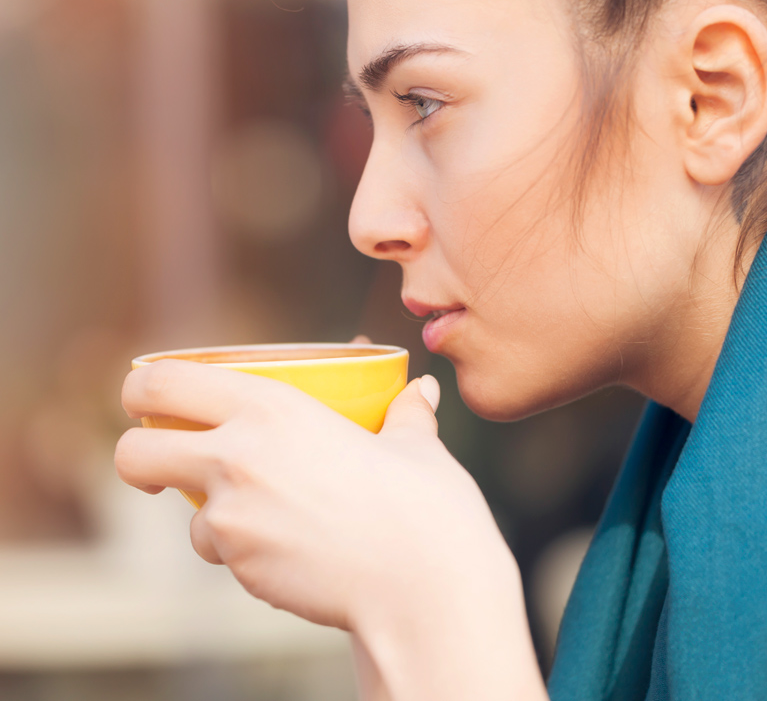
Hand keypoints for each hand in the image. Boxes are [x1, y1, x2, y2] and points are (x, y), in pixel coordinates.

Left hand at [115, 360, 510, 632]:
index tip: (152, 397)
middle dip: (139, 453)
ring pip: (180, 512)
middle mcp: (237, 457)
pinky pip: (220, 548)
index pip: (164, 382)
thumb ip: (406, 413)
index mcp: (273, 408)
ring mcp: (232, 518)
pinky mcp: (241, 566)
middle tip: (165, 452)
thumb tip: (421, 391)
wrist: (425, 590)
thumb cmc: (424, 508)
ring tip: (261, 507)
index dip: (143, 387)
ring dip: (203, 508)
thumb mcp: (414, 446)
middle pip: (135, 452)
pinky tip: (288, 542)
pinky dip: (240, 545)